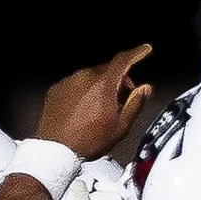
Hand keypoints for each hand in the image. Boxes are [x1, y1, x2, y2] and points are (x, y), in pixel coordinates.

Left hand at [37, 44, 153, 158]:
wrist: (56, 150)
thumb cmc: (88, 140)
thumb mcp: (120, 126)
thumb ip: (135, 103)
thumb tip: (145, 89)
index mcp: (103, 84)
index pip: (124, 60)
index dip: (137, 53)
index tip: (145, 49)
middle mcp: (85, 77)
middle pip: (108, 70)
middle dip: (119, 80)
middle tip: (122, 100)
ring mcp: (69, 81)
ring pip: (91, 77)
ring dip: (99, 87)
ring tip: (100, 110)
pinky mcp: (57, 89)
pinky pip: (75, 84)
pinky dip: (83, 92)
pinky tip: (83, 110)